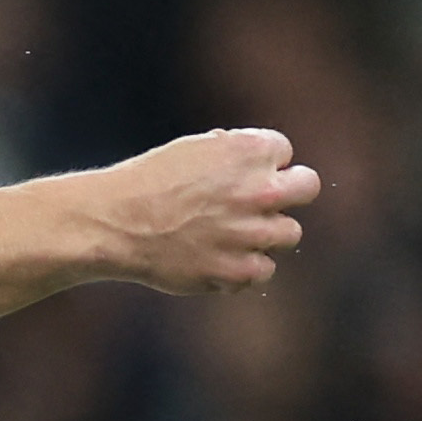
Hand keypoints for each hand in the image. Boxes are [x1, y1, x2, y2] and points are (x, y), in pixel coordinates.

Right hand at [85, 128, 314, 295]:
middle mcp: (261, 191)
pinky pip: (263, 271)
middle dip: (290, 192)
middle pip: (308, 188)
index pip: (283, 152)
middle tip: (262, 203)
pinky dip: (243, 267)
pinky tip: (215, 259)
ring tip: (230, 235)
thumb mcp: (194, 149)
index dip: (261, 163)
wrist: (114, 224)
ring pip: (289, 234)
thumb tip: (260, 168)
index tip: (238, 175)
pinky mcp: (240, 271)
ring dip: (265, 234)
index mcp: (249, 151)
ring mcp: (253, 234)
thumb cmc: (147, 183)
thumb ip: (235, 155)